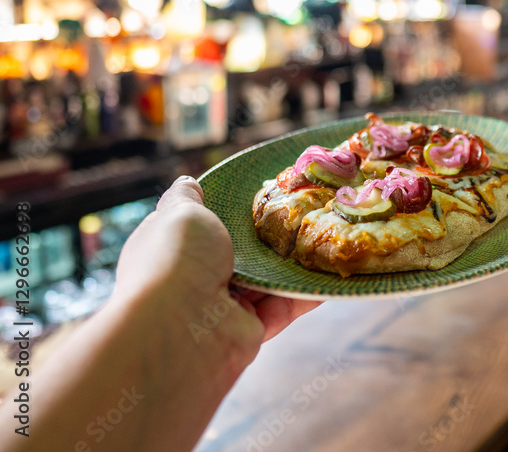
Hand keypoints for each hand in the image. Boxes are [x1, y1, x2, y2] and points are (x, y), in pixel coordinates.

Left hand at [115, 176, 319, 351]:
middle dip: (270, 235)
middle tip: (305, 211)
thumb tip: (187, 182)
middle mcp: (195, 277)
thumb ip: (187, 197)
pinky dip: (306, 291)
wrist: (182, 328)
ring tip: (326, 236)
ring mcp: (223, 306)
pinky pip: (284, 305)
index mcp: (173, 248)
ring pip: (266, 279)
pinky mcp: (251, 329)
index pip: (203, 225)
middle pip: (241, 252)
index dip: (230, 210)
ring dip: (294, 262)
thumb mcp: (180, 213)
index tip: (264, 192)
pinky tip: (331, 272)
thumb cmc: (176, 260)